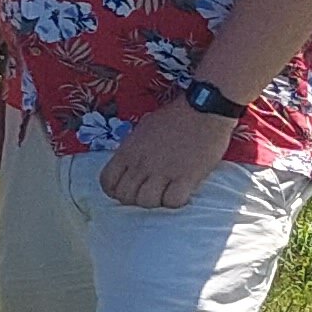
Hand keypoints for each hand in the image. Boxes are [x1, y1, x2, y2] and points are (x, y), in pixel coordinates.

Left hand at [100, 101, 237, 209]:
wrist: (203, 109)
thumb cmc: (173, 117)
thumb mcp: (142, 130)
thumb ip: (131, 150)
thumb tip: (128, 165)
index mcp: (128, 151)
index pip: (107, 182)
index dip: (116, 190)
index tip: (129, 188)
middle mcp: (141, 163)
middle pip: (125, 196)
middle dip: (135, 199)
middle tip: (150, 191)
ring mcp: (163, 171)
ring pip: (147, 202)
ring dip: (156, 201)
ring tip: (166, 192)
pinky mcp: (187, 176)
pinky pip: (173, 201)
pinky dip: (176, 201)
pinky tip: (181, 192)